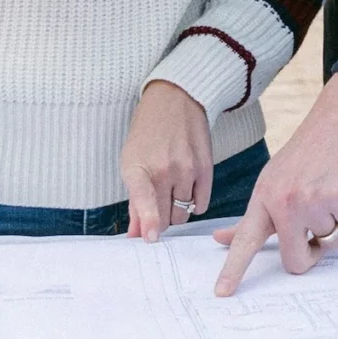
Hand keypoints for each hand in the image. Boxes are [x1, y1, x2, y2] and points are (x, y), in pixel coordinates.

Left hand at [123, 80, 214, 239]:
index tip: (150, 237)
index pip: (144, 199)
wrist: (174, 101)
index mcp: (139, 168)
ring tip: (170, 191)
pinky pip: (201, 205)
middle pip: (165, 217)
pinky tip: (185, 190)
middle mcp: (165, 170)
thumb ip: (134, 201)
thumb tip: (136, 234)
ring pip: (183, 214)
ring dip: (175, 211)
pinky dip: (192, 204)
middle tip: (154, 207)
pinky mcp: (206, 169)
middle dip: (158, 220)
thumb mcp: (131, 163)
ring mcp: (188, 170)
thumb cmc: (147, 133)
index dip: (148, 222)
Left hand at [214, 74, 337, 294]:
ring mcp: (311, 200)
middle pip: (296, 260)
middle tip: (317, 234)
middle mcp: (283, 201)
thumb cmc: (309, 151)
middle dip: (311, 255)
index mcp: (263, 197)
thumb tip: (222, 239)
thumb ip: (254, 214)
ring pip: (329, 241)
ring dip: (336, 223)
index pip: (244, 240)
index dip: (233, 270)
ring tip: (332, 191)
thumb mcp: (273, 179)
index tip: (222, 293)